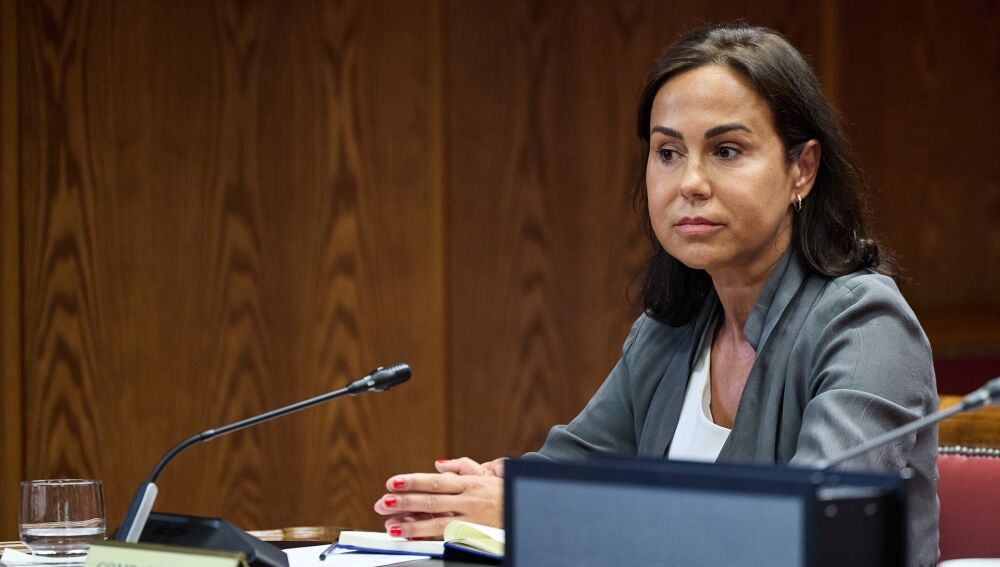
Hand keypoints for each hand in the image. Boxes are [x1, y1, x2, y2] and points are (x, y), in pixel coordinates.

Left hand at [373, 458, 504, 537]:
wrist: (524, 511)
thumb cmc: (501, 492)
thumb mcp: (486, 473)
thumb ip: (462, 466)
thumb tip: (439, 464)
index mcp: (469, 483)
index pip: (437, 481)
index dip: (414, 481)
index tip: (393, 482)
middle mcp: (469, 501)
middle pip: (433, 501)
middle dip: (406, 502)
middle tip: (383, 502)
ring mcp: (471, 521)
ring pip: (438, 523)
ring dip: (413, 525)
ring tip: (391, 526)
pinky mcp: (473, 537)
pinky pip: (447, 538)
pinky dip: (428, 538)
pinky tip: (412, 537)